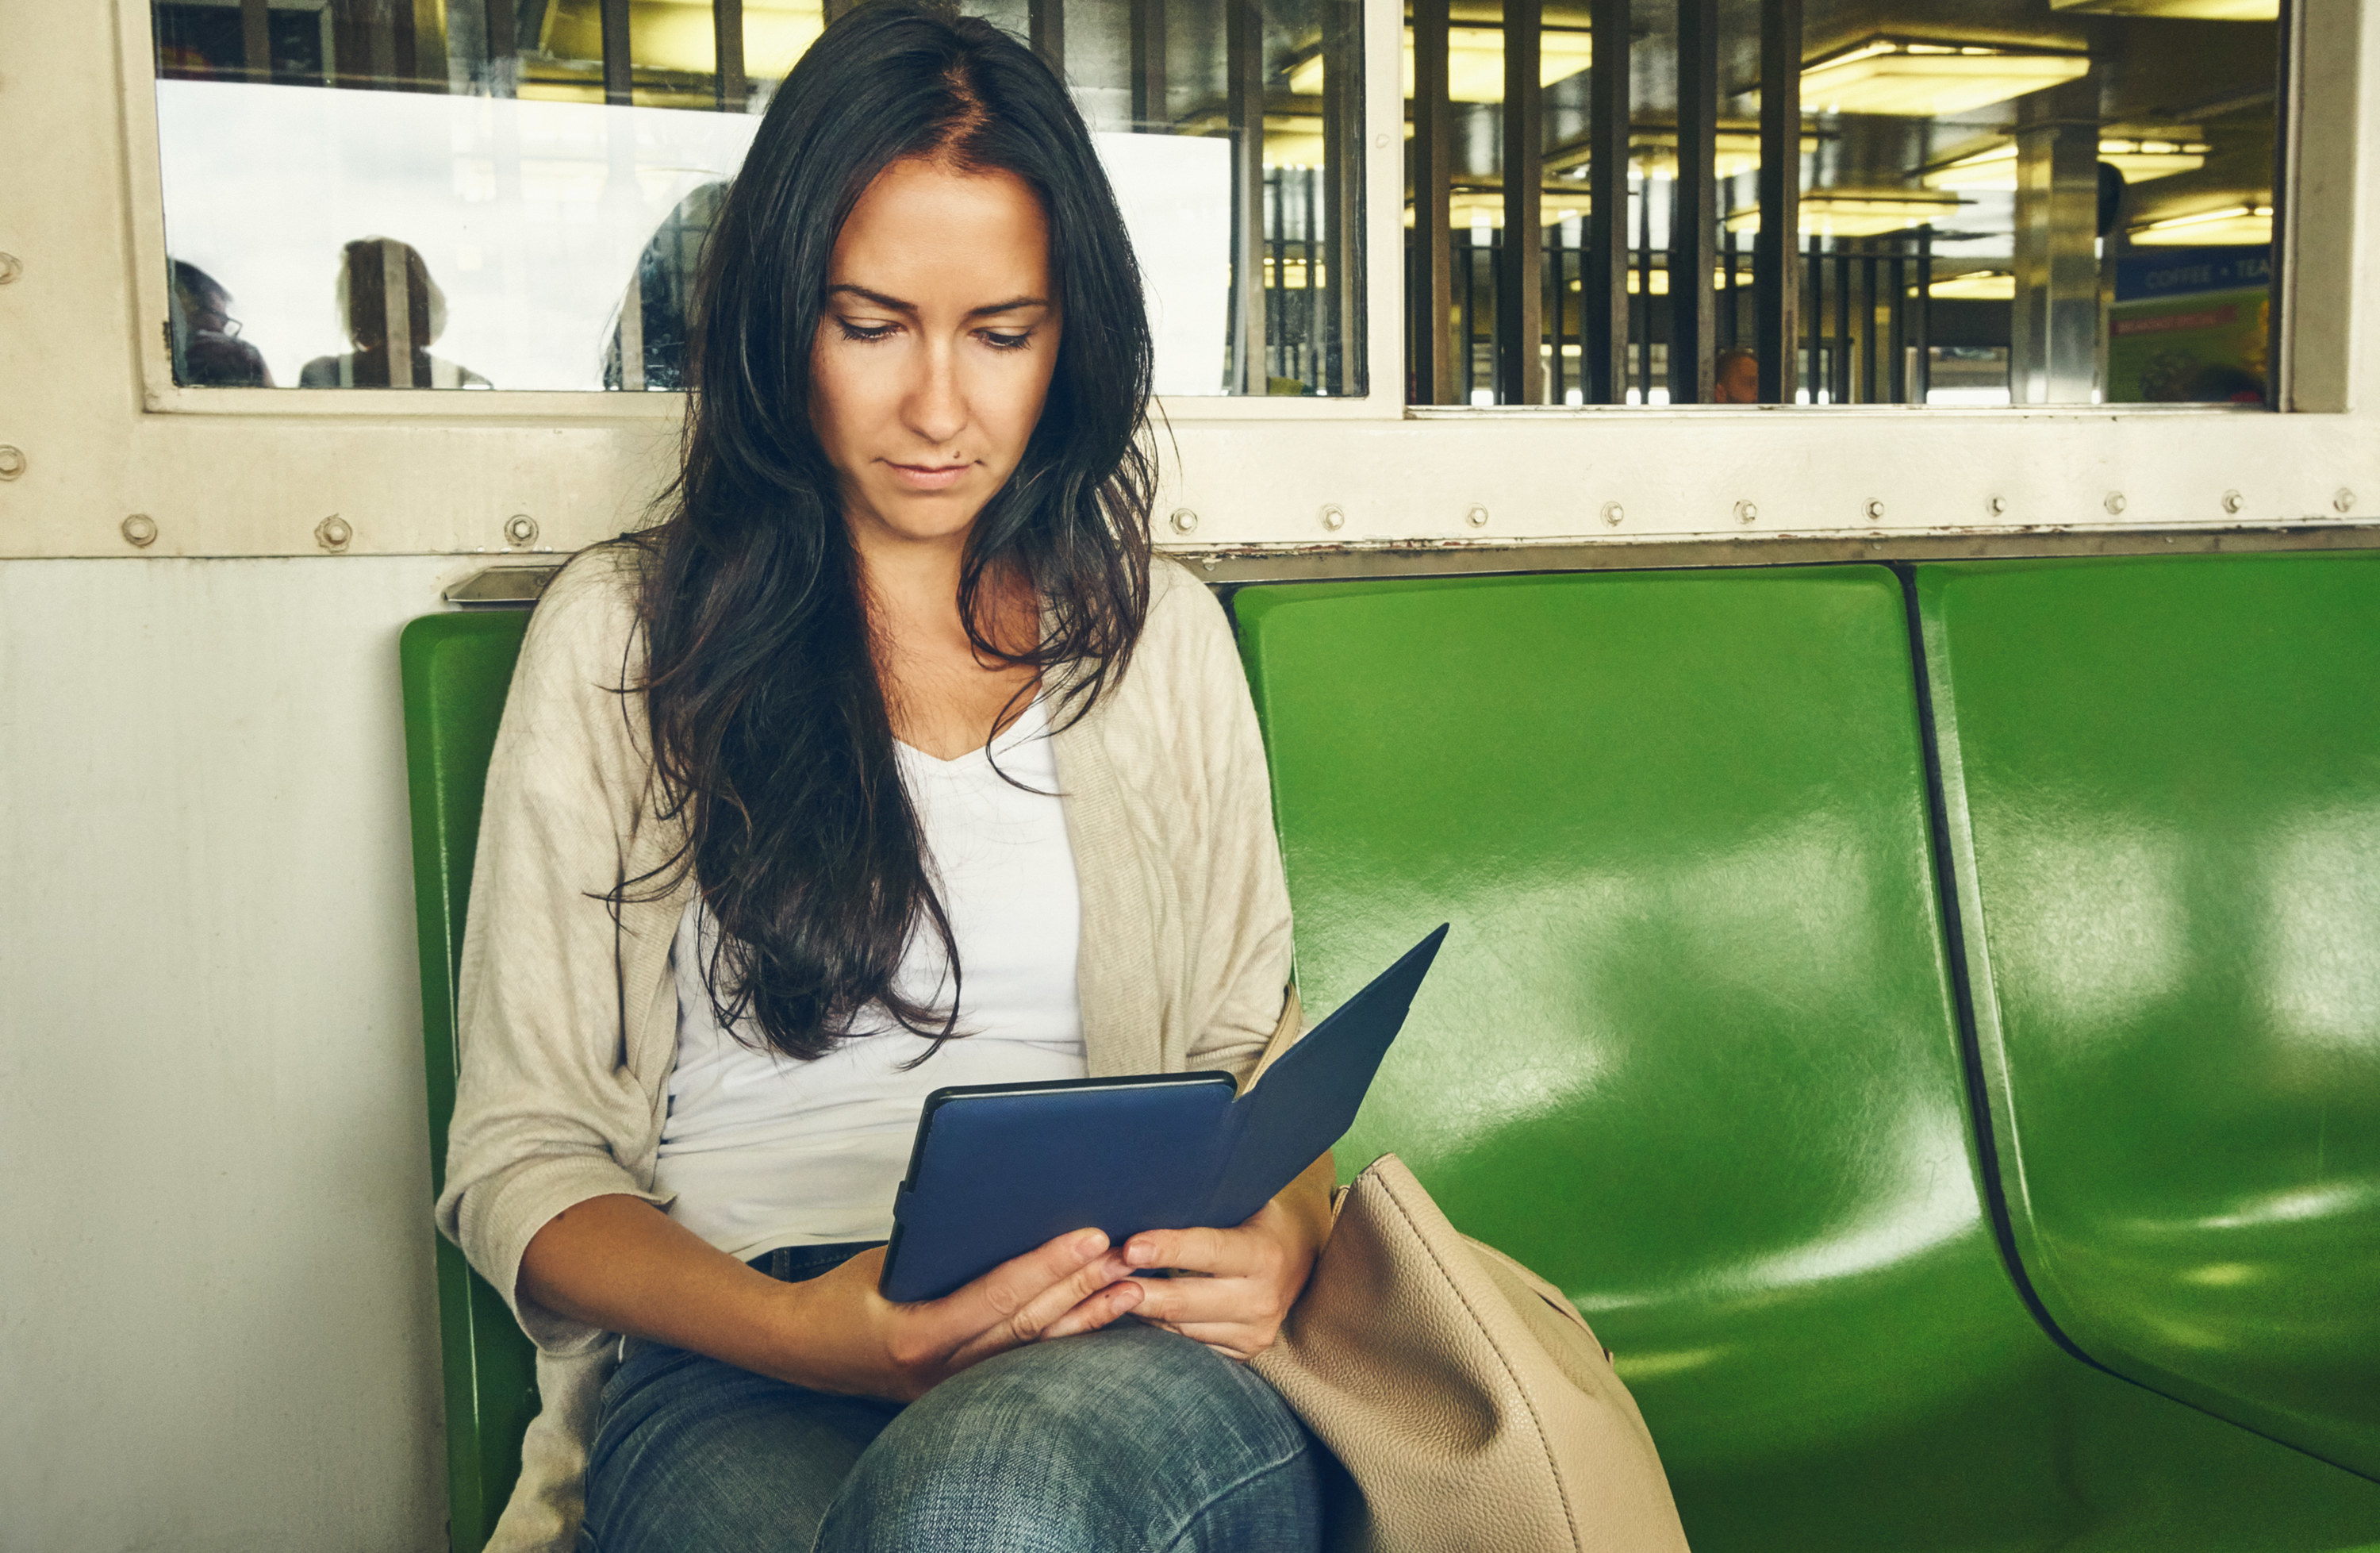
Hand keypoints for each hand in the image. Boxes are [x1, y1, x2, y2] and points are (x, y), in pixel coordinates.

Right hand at [776, 1229, 1143, 1401]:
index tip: (1092, 1236)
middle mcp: (940, 1374)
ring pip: (1035, 1351)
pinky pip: (1026, 1364)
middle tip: (1127, 1253)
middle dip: (1082, 1286)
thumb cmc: (844, 1295)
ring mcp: (956, 1393)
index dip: (1049, 1265)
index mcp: (917, 1336)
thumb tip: (1010, 1218)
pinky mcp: (967, 1397)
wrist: (802, 1348)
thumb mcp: (888, 1261)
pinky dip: (1067, 1340)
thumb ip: (945, 1250)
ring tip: (1131, 1286)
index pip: (998, 1296)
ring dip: (1087, 1316)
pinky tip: (1103, 1320)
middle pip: (1027, 1325)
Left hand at [1119, 1155, 1333, 1361]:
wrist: (1303, 1257)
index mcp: (1264, 1255)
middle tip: (1097, 1276)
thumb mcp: (1245, 1200)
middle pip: (1183, 1301)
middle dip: (1135, 1289)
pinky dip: (1155, 1327)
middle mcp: (1261, 1300)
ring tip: (1100, 1291)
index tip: (1130, 1247)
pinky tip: (1128, 1309)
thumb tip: (1148, 1188)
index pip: (1208, 1251)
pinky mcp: (1241, 1353)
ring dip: (1136, 1310)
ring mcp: (1252, 1333)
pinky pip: (1185, 1343)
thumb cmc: (1258, 1217)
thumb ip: (1207, 1201)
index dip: (1167, 1249)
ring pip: (1177, 1328)